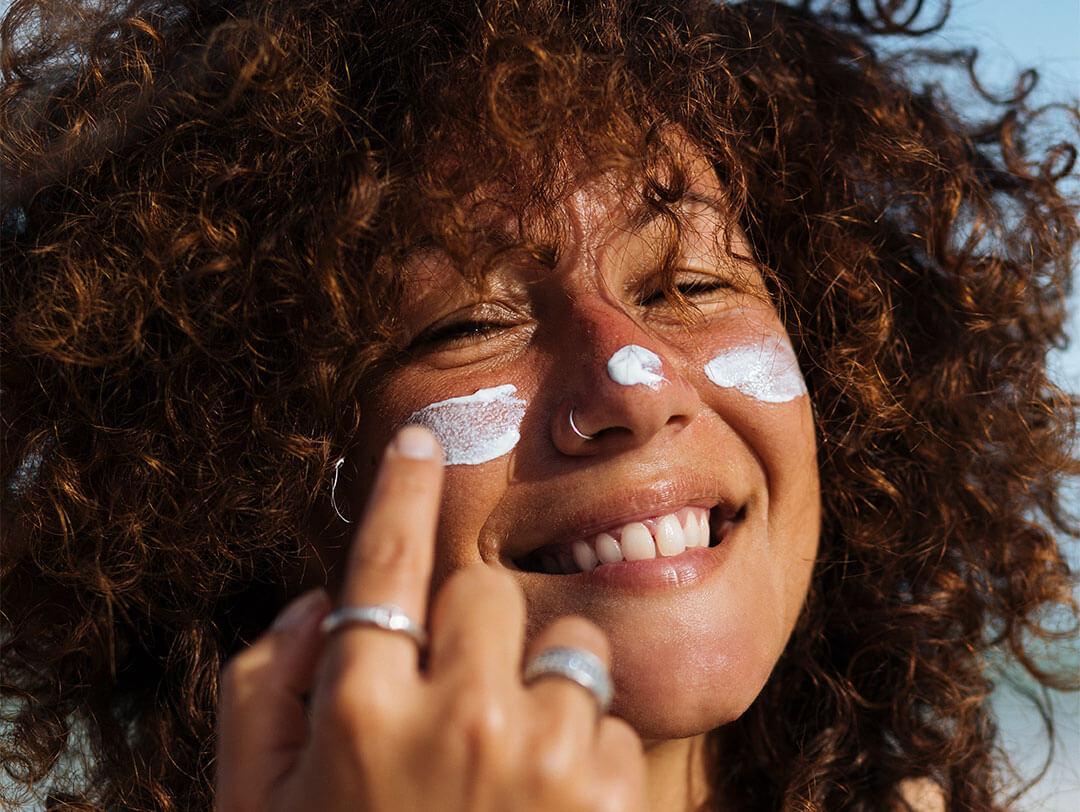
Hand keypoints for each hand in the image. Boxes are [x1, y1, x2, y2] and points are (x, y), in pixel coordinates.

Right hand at [215, 425, 646, 811]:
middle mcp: (451, 715)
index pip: (383, 561)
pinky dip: (593, 762)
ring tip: (517, 783)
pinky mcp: (616, 793)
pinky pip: (616, 725)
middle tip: (467, 705)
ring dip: (546, 699)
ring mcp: (541, 754)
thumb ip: (264, 693)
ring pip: (566, 651)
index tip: (421, 439)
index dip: (400, 489)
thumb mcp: (263, 810)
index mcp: (357, 713)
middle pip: (484, 593)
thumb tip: (315, 602)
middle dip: (478, 635)